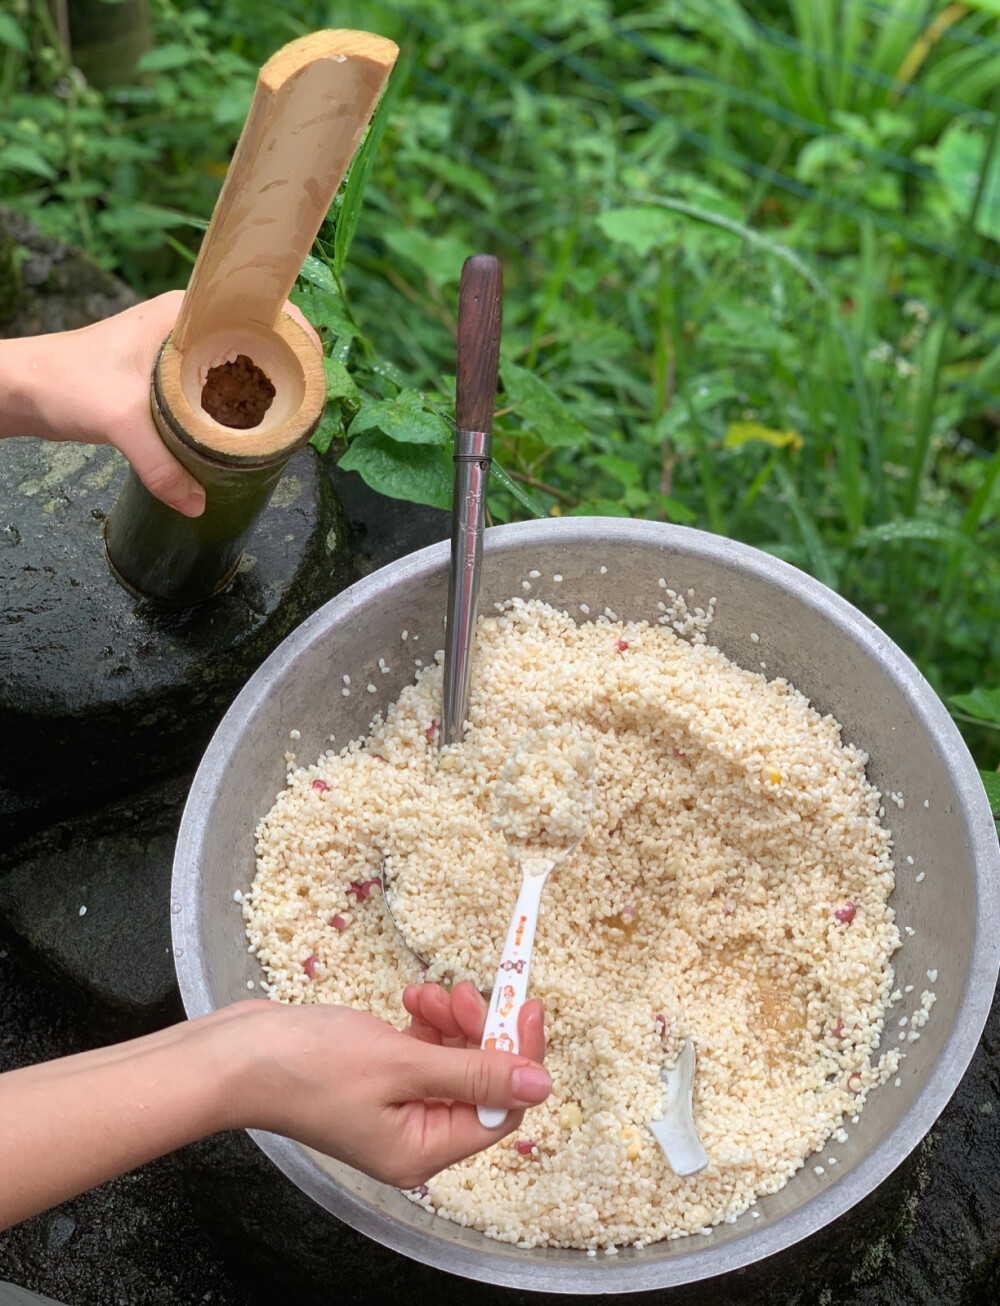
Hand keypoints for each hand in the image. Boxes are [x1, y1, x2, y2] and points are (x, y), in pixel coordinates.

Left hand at [0, 291, 319, 516]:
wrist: (23, 390)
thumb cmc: (65, 382)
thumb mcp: (120, 421)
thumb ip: (161, 465)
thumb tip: (197, 504)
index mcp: (184, 313)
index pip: (257, 305)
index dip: (294, 329)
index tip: (314, 365)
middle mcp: (188, 326)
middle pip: (256, 337)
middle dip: (285, 366)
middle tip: (306, 402)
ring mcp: (179, 351)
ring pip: (237, 362)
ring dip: (262, 386)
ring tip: (287, 417)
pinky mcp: (169, 376)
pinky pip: (217, 384)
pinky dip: (235, 402)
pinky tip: (248, 428)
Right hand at [0, 989, 548, 1229]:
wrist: (235, 1056)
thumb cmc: (306, 1065)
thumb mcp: (399, 1064)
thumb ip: (473, 1072)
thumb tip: (540, 1085)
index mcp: (421, 1150)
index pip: (499, 1111)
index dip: (517, 1057)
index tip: (523, 1005)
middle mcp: (412, 1137)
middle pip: (478, 1084)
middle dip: (480, 1033)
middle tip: (470, 991)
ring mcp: (393, 1108)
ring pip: (451, 1062)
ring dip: (451, 1022)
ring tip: (430, 994)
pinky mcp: (376, 1080)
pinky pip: (422, 1053)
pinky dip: (426, 1024)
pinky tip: (412, 1000)